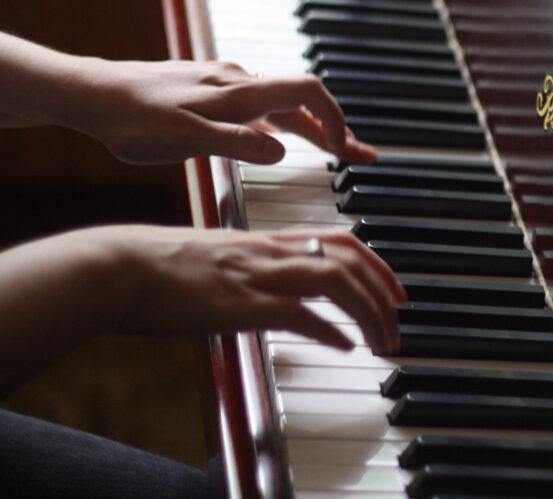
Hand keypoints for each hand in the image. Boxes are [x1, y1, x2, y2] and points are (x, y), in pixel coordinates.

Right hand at [0, 225, 404, 392]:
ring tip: (381, 341)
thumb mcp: (223, 257)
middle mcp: (271, 252)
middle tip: (398, 322)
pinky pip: (300, 313)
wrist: (120, 267)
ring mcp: (258, 276)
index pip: (342, 241)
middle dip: (384, 292)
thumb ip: (257, 267)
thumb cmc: (163, 267)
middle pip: (350, 260)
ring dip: (368, 312)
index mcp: (268, 240)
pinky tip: (345, 347)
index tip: (396, 290)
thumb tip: (282, 292)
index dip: (377, 265)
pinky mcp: (240, 303)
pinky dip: (330, 330)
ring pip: (336, 281)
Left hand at [71, 58, 377, 164]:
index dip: (335, 120)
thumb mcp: (186, 139)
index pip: (308, 93)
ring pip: (280, 104)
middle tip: (360, 155)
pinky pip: (258, 105)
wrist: (88, 93)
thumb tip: (282, 152)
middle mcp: (238, 82)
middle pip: (301, 101)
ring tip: (332, 150)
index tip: (348, 149)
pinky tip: (278, 137)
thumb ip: (238, 144)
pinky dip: (282, 123)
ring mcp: (223, 84)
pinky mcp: (207, 90)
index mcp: (239, 92)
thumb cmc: (131, 119)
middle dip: (335, 129)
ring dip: (311, 127)